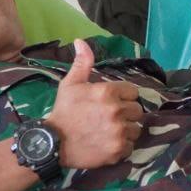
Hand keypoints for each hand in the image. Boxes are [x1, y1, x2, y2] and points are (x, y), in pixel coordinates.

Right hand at [45, 40, 143, 168]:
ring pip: (136, 129)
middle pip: (137, 110)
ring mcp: (118, 131)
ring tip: (111, 131)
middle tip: (111, 118)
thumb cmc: (64, 111)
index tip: (113, 103)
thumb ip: (82, 63)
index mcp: (108, 92)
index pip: (133, 92)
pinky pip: (131, 146)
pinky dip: (123, 146)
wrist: (52, 143)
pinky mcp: (118, 150)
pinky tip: (110, 143)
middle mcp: (116, 110)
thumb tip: (80, 41)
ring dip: (127, 130)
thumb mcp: (70, 84)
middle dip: (127, 114)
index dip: (124, 97)